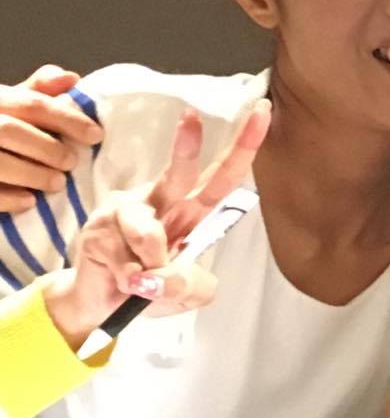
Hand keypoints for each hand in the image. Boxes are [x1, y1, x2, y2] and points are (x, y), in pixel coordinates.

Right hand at [0, 64, 101, 213]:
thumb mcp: (13, 102)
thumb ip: (39, 90)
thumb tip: (71, 78)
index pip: (31, 104)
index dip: (66, 118)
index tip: (96, 135)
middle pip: (9, 130)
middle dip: (47, 148)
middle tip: (72, 162)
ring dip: (32, 174)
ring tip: (57, 183)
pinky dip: (9, 198)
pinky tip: (30, 202)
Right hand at [42, 102, 269, 343]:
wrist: (100, 304)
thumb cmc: (150, 287)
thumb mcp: (187, 294)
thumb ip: (193, 287)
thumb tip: (168, 274)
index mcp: (192, 209)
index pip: (222, 176)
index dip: (243, 147)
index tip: (263, 112)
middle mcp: (162, 201)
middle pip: (180, 172)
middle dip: (187, 146)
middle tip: (191, 120)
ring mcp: (126, 211)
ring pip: (149, 234)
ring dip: (154, 267)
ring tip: (144, 282)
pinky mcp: (98, 228)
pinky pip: (125, 258)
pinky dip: (132, 279)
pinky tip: (124, 281)